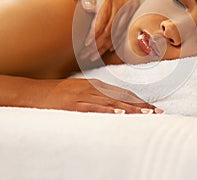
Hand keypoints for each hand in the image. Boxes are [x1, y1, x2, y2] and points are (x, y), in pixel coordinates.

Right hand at [39, 78, 160, 113]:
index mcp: (97, 85)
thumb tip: (116, 104)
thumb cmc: (61, 94)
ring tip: (146, 114)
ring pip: (112, 102)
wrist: (36, 93)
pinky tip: (119, 113)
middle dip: (140, 105)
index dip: (139, 101)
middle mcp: (94, 89)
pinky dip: (107, 110)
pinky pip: (93, 108)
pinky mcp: (73, 104)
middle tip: (157, 112)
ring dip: (130, 108)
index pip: (123, 93)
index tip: (153, 108)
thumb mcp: (82, 91)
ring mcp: (84, 96)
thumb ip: (98, 96)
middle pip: (121, 97)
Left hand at [51, 0, 139, 59]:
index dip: (94, 32)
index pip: (102, 17)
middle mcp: (120, 2)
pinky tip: (108, 50)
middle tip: (86, 56)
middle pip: (109, 28)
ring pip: (118, 31)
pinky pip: (125, 29)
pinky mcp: (133, 11)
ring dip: (106, 45)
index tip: (85, 44)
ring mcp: (128, 7)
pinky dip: (117, 40)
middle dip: (98, 44)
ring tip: (94, 57)